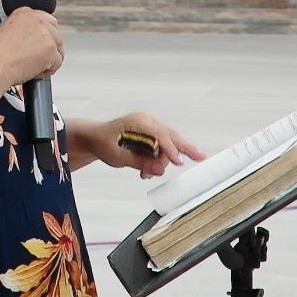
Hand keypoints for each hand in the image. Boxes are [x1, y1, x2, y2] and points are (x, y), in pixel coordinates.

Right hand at [0, 7, 63, 84]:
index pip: (45, 20)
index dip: (43, 35)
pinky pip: (57, 62)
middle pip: (55, 32)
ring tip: (34, 66)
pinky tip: (35, 72)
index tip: (38, 44)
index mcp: (25, 13)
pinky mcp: (51, 51)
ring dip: (49, 59)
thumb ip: (19, 30)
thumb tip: (25, 38)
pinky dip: (48, 70)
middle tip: (39, 57)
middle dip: (50, 45)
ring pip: (58, 48)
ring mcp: (46, 35)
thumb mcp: (2, 30)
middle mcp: (37, 21)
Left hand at [88, 112, 205, 178]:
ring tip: (145, 175)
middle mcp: (147, 121)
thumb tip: (159, 170)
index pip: (160, 134)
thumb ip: (139, 162)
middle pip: (171, 135)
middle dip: (184, 149)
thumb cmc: (103, 143)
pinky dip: (158, 160)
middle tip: (201, 157)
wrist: (95, 138)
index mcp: (138, 121)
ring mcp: (150, 127)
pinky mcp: (150, 135)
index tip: (178, 162)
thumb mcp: (117, 156)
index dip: (170, 149)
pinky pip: (161, 147)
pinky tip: (147, 172)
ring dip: (162, 161)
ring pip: (167, 143)